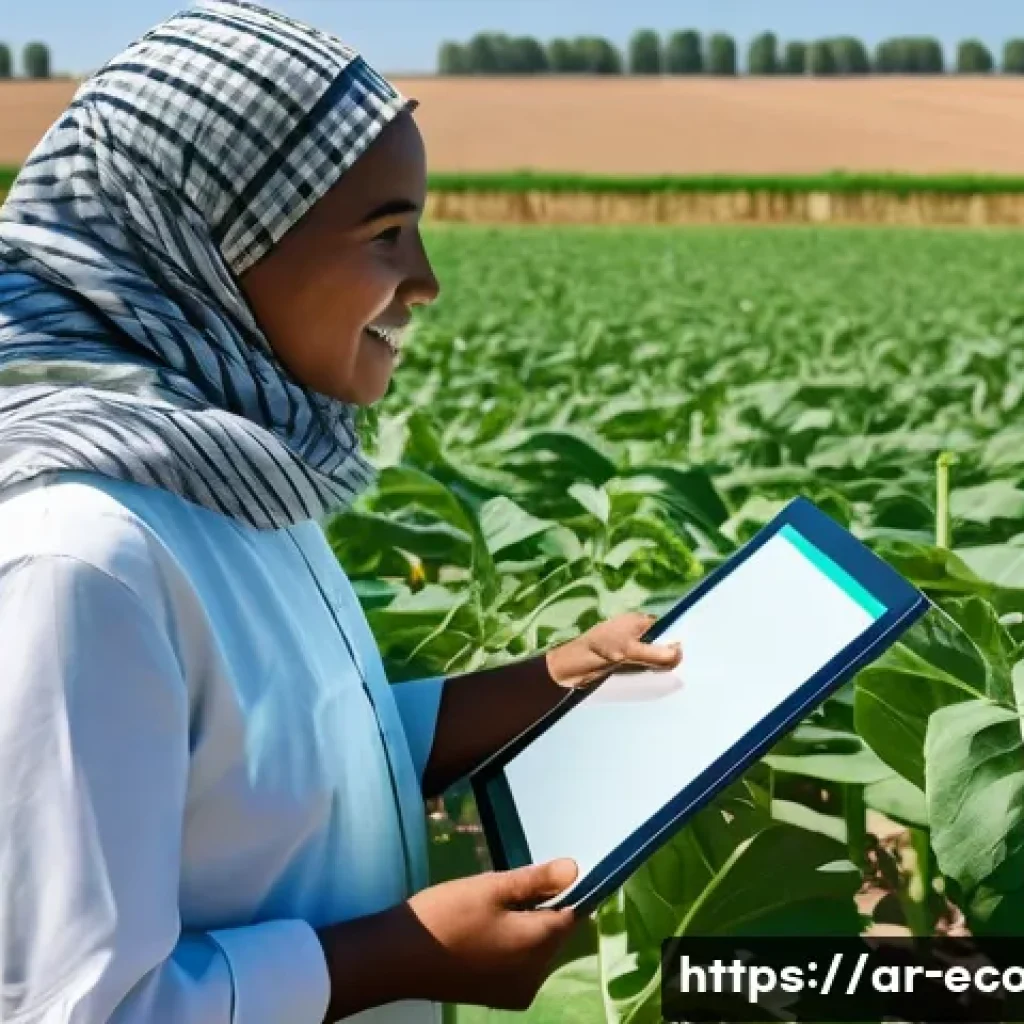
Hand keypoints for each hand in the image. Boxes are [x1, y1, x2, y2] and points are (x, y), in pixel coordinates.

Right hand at [404, 858, 581, 1009]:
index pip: (570, 915)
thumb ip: (536, 879)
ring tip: (491, 911)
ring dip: (526, 929)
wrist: (398, 958)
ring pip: (539, 951)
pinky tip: (485, 934)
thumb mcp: (490, 887)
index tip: (536, 878)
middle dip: (541, 910)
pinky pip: (522, 967)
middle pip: (555, 935)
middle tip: (503, 893)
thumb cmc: (446, 915)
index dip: (561, 892)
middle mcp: (535, 976)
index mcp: (537, 945)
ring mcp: (517, 992)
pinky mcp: (500, 999)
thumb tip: (575, 869)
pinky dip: (514, 948)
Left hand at [545, 612, 682, 690]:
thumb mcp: (628, 651)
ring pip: (654, 657)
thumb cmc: (596, 651)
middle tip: (687, 671)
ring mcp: (630, 648)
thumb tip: (681, 653)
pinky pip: (644, 667)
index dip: (677, 639)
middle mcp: (635, 632)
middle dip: (671, 655)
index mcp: (637, 621)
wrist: (568, 669)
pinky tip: (660, 682)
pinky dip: (651, 673)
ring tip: (677, 678)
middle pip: (661, 643)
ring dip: (661, 666)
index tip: (693, 654)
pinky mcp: (624, 663)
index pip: (666, 626)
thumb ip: (654, 653)